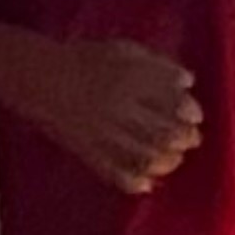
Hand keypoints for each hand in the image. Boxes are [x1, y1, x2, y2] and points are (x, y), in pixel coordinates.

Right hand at [1, 37, 201, 194]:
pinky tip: (146, 185)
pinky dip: (134, 182)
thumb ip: (156, 64)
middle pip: (163, 131)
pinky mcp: (87, 151)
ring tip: (174, 160)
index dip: (188, 111)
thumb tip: (187, 81)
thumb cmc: (84, 59)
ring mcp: (103, 133)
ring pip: (144, 156)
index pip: (170, 100)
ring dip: (166, 162)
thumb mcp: (122, 50)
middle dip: (184, 140)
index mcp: (129, 80)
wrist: (39, 77)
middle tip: (191, 140)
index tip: (195, 117)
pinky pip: (113, 172)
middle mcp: (120, 108)